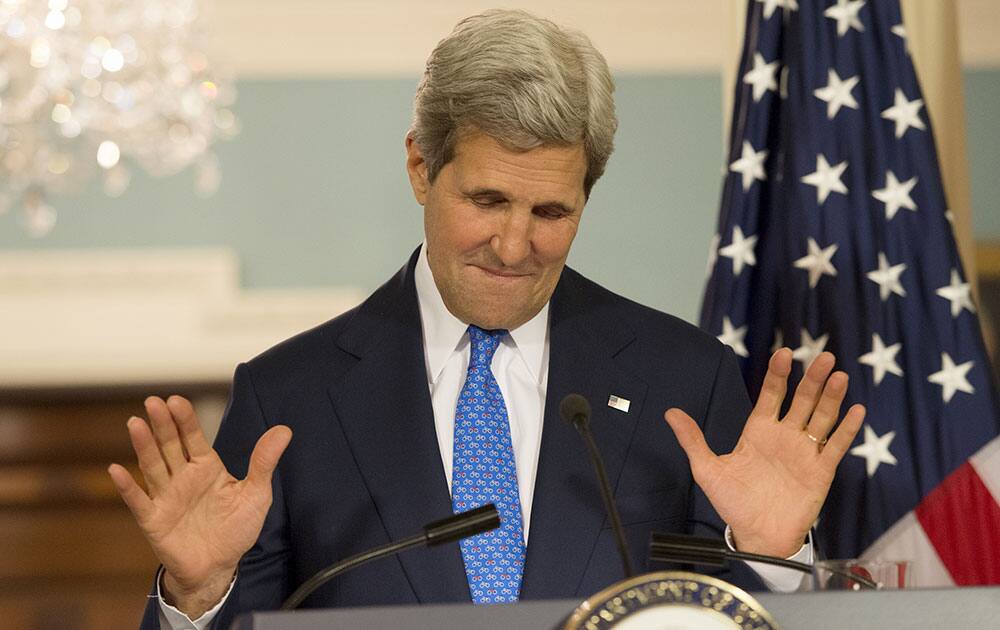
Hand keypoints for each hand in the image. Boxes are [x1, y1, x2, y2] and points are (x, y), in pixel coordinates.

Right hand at [107, 396, 290, 617]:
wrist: (219, 567)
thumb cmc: (236, 529)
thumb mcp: (256, 494)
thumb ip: (264, 462)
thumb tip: (284, 430)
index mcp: (206, 467)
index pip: (193, 437)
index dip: (185, 419)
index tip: (176, 400)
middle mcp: (183, 477)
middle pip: (170, 446)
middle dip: (162, 424)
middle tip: (154, 402)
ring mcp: (166, 497)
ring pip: (152, 466)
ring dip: (143, 446)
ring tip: (135, 423)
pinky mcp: (154, 520)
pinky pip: (138, 501)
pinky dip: (127, 486)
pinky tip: (116, 470)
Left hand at [664, 349, 863, 557]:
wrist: (756, 536)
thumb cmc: (733, 503)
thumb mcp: (707, 470)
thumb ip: (693, 440)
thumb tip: (670, 413)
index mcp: (759, 431)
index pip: (771, 395)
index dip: (778, 375)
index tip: (784, 354)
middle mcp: (784, 436)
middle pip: (802, 400)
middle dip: (812, 379)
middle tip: (823, 357)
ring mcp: (804, 452)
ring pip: (821, 418)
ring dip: (831, 398)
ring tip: (838, 376)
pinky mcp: (821, 471)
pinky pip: (836, 446)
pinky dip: (847, 429)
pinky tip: (856, 410)